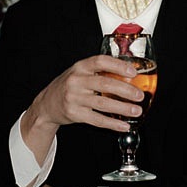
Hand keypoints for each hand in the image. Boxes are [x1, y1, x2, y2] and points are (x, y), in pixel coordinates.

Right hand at [20, 55, 143, 163]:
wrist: (48, 104)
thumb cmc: (70, 85)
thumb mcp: (81, 72)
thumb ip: (100, 71)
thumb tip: (129, 74)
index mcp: (80, 67)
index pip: (100, 61)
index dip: (118, 66)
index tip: (133, 72)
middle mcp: (76, 81)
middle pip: (104, 84)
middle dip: (125, 90)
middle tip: (139, 95)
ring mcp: (74, 98)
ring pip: (103, 104)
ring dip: (122, 108)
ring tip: (137, 111)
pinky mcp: (75, 114)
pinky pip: (97, 120)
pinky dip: (112, 123)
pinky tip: (124, 125)